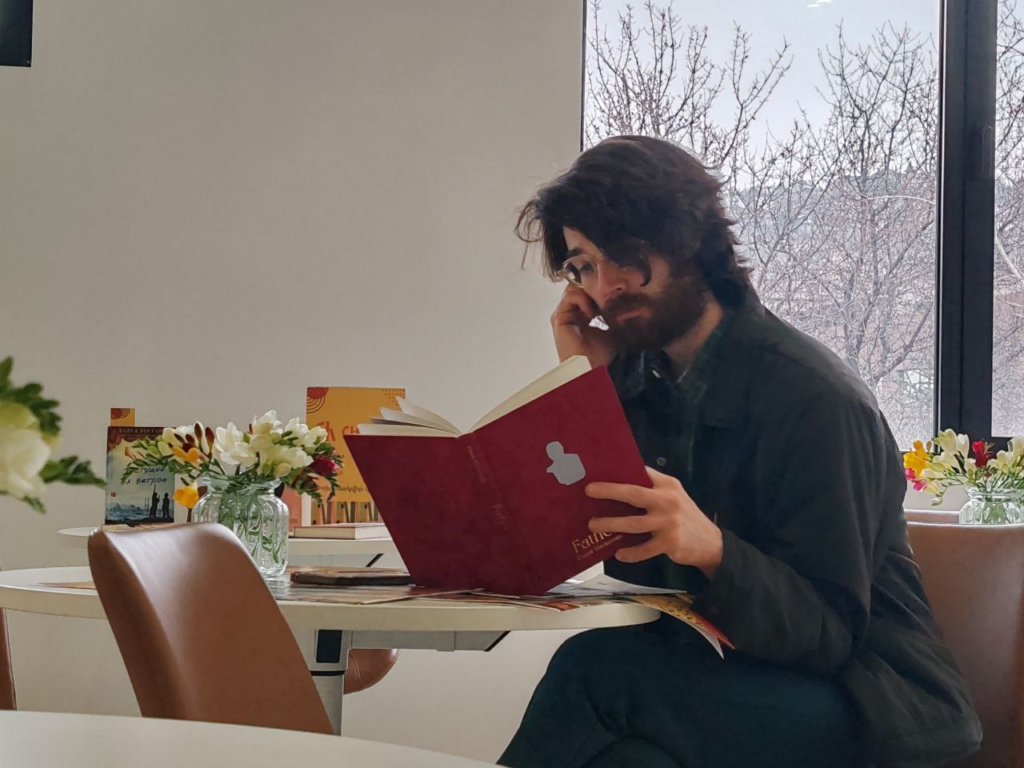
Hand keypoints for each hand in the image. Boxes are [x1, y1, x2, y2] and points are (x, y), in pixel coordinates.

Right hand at [550, 284, 617, 367]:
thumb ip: (613, 311)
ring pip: (575, 288)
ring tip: (598, 310)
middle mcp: (570, 313)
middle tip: (607, 297)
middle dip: (594, 289)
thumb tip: (624, 296)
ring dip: (589, 295)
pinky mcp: (559, 317)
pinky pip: (570, 295)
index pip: (587, 291)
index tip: (613, 294)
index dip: (599, 289)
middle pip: (580, 287)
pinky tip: (591, 313)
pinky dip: (583, 299)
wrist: (591, 367)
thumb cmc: (601, 353)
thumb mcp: (612, 326)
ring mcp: (563, 314)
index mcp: (581, 315)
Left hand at [585, 467, 723, 577]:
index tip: (599, 469)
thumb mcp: (674, 495)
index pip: (642, 472)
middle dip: (609, 491)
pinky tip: (618, 554)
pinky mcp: (669, 543)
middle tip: (589, 491)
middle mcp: (668, 500)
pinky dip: (630, 553)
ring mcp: (668, 522)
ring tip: (593, 524)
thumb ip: (653, 488)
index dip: (621, 470)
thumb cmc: (684, 516)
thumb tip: (621, 481)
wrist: (711, 542)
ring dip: (611, 524)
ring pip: (633, 523)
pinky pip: (643, 549)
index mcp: (667, 485)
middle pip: (633, 494)